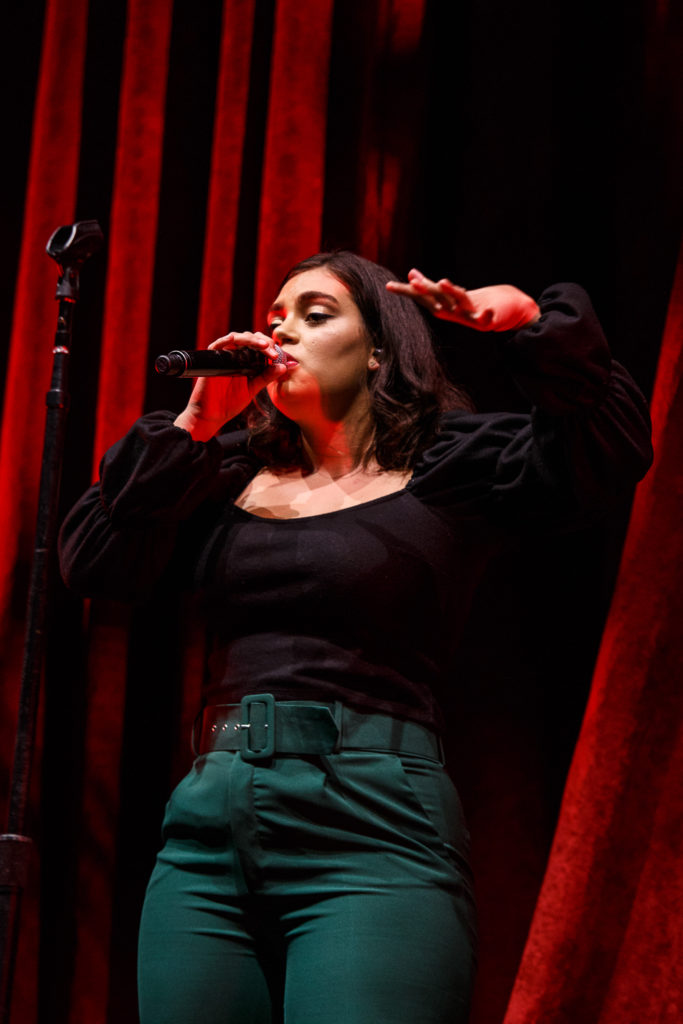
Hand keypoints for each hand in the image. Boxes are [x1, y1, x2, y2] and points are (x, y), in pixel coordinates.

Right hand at [173, 331, 287, 440]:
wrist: (212, 415)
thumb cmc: (230, 403)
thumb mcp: (252, 389)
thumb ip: (266, 377)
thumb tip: (284, 366)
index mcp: (246, 362)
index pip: (259, 347)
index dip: (270, 348)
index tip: (279, 356)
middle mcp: (235, 356)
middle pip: (250, 339)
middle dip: (263, 342)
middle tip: (273, 351)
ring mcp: (224, 356)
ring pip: (237, 338)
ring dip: (251, 339)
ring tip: (264, 346)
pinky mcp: (212, 359)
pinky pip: (218, 344)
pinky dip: (227, 340)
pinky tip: (236, 339)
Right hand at [386, 269, 539, 331]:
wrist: (502, 312)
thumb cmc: (471, 303)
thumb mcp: (448, 294)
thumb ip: (429, 285)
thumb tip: (411, 272)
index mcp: (440, 305)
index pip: (421, 296)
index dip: (406, 290)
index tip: (388, 286)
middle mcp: (451, 312)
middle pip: (436, 298)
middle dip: (425, 291)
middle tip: (412, 283)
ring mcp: (467, 316)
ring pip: (458, 303)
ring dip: (450, 293)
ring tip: (442, 282)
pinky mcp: (486, 320)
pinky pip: (485, 319)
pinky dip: (485, 317)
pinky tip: (487, 312)